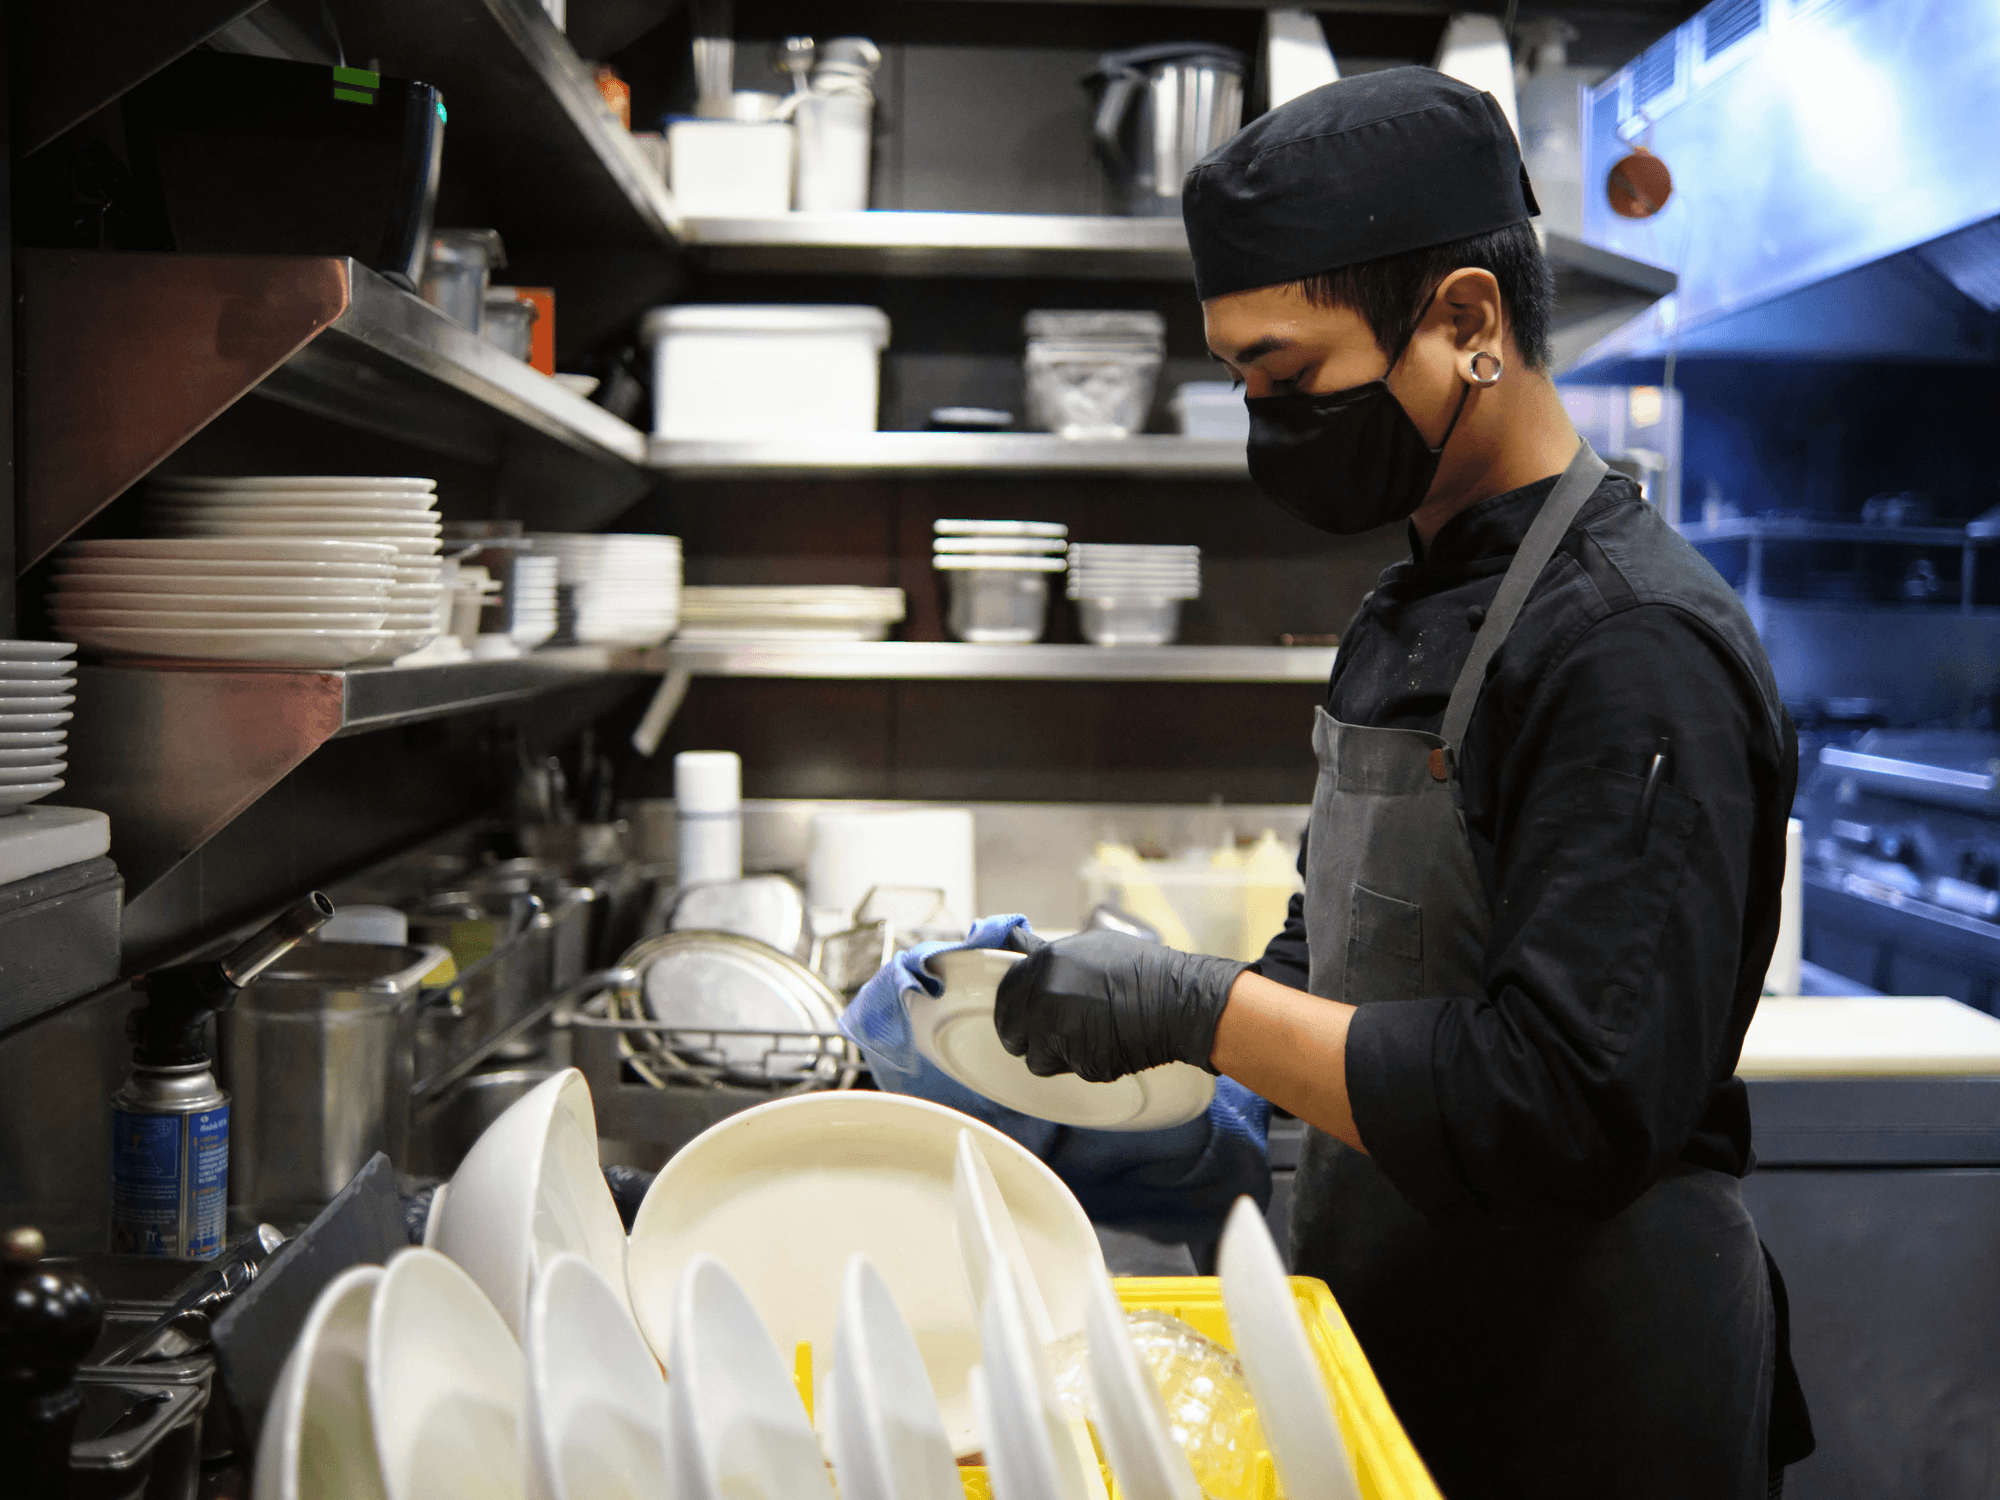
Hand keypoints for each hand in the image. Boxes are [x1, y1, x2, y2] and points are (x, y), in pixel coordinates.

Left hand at [994, 928, 1248, 1082]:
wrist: (1179, 1001)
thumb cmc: (1140, 970)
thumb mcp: (1090, 946)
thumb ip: (1050, 957)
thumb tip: (1019, 948)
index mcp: (1044, 965)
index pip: (1004, 996)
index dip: (1012, 1010)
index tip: (1020, 1017)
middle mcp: (1045, 999)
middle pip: (1012, 1034)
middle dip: (1027, 1037)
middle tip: (1050, 1034)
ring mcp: (1061, 1033)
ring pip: (1038, 1059)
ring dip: (1055, 1055)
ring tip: (1088, 1036)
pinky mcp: (1082, 1062)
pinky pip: (1071, 1070)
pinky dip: (1085, 1063)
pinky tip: (1108, 1044)